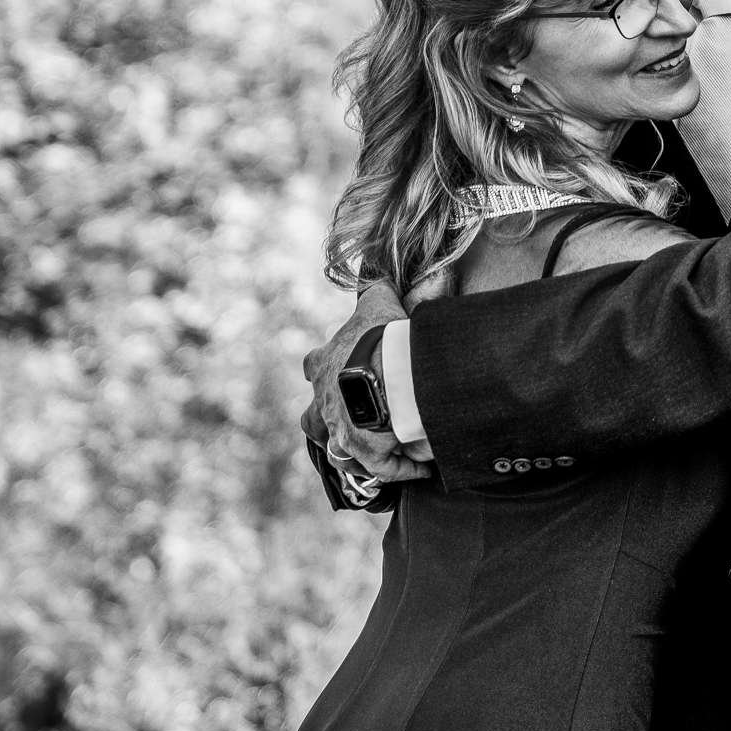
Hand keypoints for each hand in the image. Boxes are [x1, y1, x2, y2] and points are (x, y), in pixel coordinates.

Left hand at [302, 283, 430, 503]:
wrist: (390, 372)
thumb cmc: (379, 336)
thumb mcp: (376, 301)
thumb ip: (372, 284)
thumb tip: (371, 262)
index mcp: (323, 365)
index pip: (313, 366)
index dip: (322, 367)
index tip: (340, 368)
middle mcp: (323, 403)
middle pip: (313, 418)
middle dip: (327, 418)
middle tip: (354, 415)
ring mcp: (340, 432)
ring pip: (336, 450)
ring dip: (354, 448)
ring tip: (377, 445)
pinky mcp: (363, 455)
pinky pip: (381, 468)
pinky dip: (398, 467)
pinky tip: (417, 467)